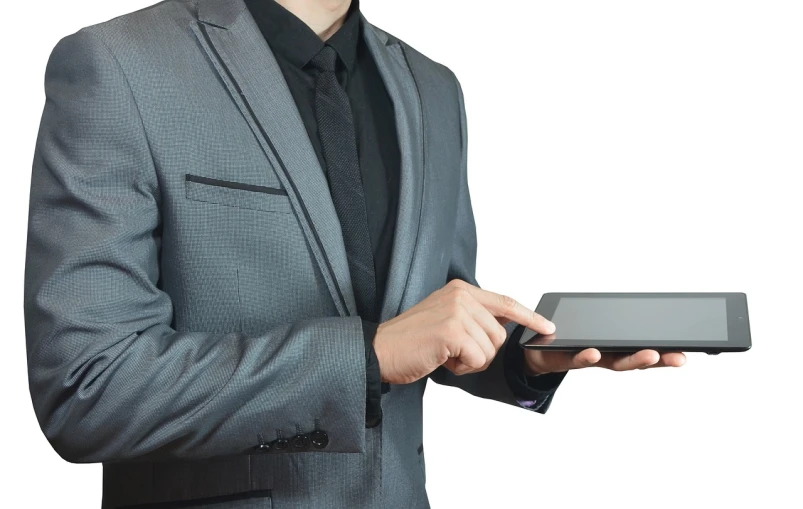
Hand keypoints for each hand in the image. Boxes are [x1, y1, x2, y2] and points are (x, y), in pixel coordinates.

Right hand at [374, 279, 553, 383]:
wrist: (380, 351)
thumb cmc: (411, 341)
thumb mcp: (445, 319)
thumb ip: (473, 317)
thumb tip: (504, 325)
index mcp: (460, 290)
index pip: (505, 302)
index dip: (530, 316)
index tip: (547, 327)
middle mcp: (461, 296)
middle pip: (500, 334)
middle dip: (482, 352)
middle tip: (453, 352)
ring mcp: (457, 312)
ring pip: (490, 349)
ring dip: (470, 361)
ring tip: (444, 354)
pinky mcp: (452, 331)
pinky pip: (478, 358)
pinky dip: (462, 367)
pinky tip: (442, 359)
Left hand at [524, 338, 686, 374]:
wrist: (538, 353)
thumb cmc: (572, 340)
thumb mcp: (597, 328)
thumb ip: (615, 323)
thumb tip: (640, 306)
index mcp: (616, 348)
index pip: (645, 350)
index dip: (665, 353)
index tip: (686, 352)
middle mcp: (606, 356)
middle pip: (635, 359)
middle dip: (658, 359)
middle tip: (677, 358)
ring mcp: (589, 358)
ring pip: (613, 361)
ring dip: (631, 359)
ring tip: (649, 355)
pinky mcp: (566, 357)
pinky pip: (578, 357)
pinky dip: (586, 356)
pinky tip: (594, 352)